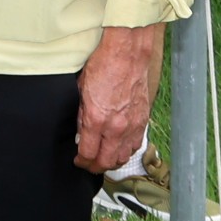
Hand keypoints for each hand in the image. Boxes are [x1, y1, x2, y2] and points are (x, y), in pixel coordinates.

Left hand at [73, 22, 161, 172]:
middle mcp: (116, 127)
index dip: (81, 161)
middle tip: (88, 164)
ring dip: (112, 161)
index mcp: (97, 120)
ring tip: (103, 158)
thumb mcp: (81, 91)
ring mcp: (132, 125)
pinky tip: (119, 148)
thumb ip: (81, 116)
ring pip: (123, 157)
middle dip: (95, 167)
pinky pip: (135, 145)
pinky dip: (126, 151)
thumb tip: (81, 133)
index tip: (78, 160)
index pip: (88, 154)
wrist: (127, 53)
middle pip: (106, 162)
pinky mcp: (143, 120)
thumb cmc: (103, 66)